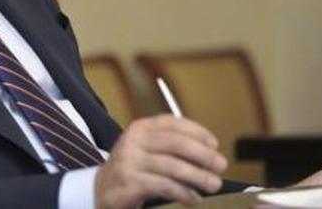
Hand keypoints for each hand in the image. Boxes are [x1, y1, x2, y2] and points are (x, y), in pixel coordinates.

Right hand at [94, 114, 227, 208]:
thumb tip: (209, 155)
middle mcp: (134, 140)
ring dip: (198, 176)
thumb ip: (170, 148)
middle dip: (203, 155)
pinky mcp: (129, 181)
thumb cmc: (132, 171)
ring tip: (214, 185)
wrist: (100, 190)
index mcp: (140, 127)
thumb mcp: (147, 151)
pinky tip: (193, 199)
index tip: (214, 144)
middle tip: (221, 166)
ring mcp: (130, 160)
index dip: (198, 132)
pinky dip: (183, 193)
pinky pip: (164, 185)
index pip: (173, 123)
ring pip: (173, 166)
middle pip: (176, 143)